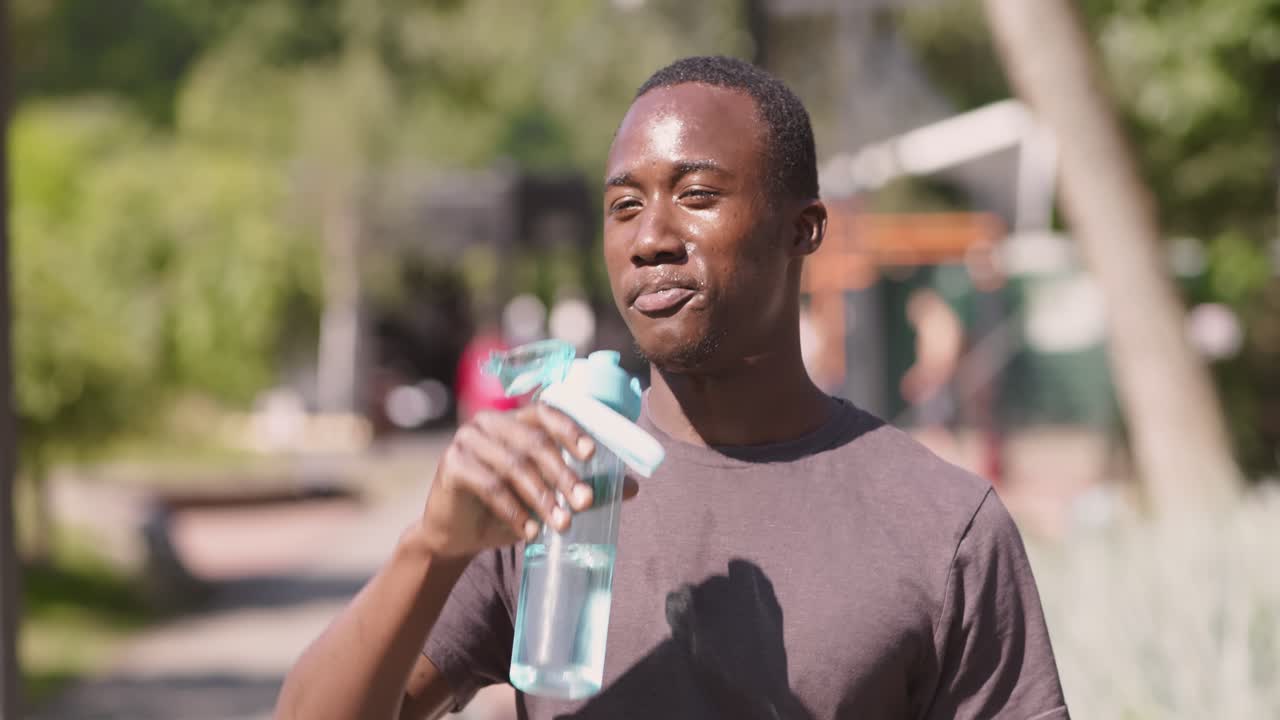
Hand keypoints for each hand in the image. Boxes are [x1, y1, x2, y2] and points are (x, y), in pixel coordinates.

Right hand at [417, 404, 636, 558]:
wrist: (456, 535)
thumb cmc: (506, 509)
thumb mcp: (548, 497)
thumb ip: (583, 487)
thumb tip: (633, 487)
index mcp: (516, 419)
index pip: (547, 413)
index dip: (571, 430)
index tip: (593, 454)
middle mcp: (490, 422)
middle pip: (533, 442)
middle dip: (564, 475)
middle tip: (585, 502)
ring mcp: (467, 439)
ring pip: (513, 466)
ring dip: (542, 498)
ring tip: (562, 525)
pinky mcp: (452, 464)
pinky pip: (488, 485)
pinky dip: (513, 510)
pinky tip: (529, 532)